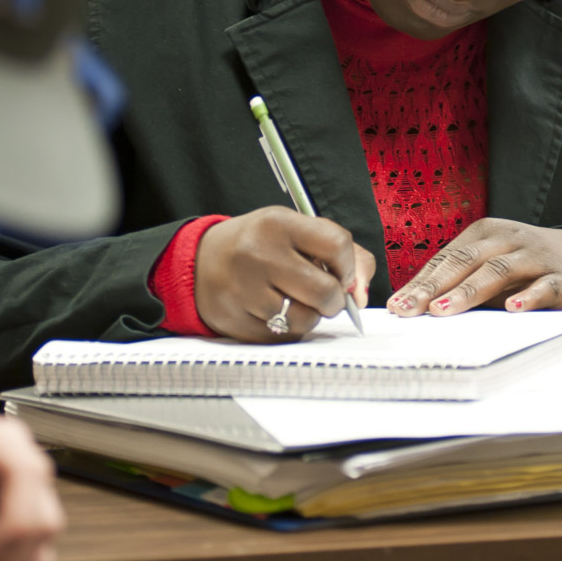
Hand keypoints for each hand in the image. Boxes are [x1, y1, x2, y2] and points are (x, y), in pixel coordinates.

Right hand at [194, 206, 375, 341]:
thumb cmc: (260, 245)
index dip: (349, 265)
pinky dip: (287, 328)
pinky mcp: (236, 322)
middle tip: (325, 295)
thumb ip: (342, 253)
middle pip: (326, 291)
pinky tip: (272, 310)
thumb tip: (361, 296)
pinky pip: (283, 337)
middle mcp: (259, 254)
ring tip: (295, 300)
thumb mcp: (296, 230)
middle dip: (335, 299)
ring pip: (306, 320)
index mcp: (278, 223)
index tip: (342, 273)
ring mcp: (244, 290)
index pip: (337, 245)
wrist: (200, 262)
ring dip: (310, 315)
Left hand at [386, 217, 561, 316]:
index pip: (446, 258)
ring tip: (443, 311)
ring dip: (468, 292)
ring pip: (497, 271)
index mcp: (484, 233)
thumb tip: (417, 308)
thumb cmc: (525, 267)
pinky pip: (543, 287)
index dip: (420, 282)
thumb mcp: (492, 266)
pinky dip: (528, 296)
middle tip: (410, 309)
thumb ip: (462, 281)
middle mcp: (507, 238)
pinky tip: (513, 308)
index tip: (397, 305)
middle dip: (434, 287)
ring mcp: (535, 256)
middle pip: (465, 262)